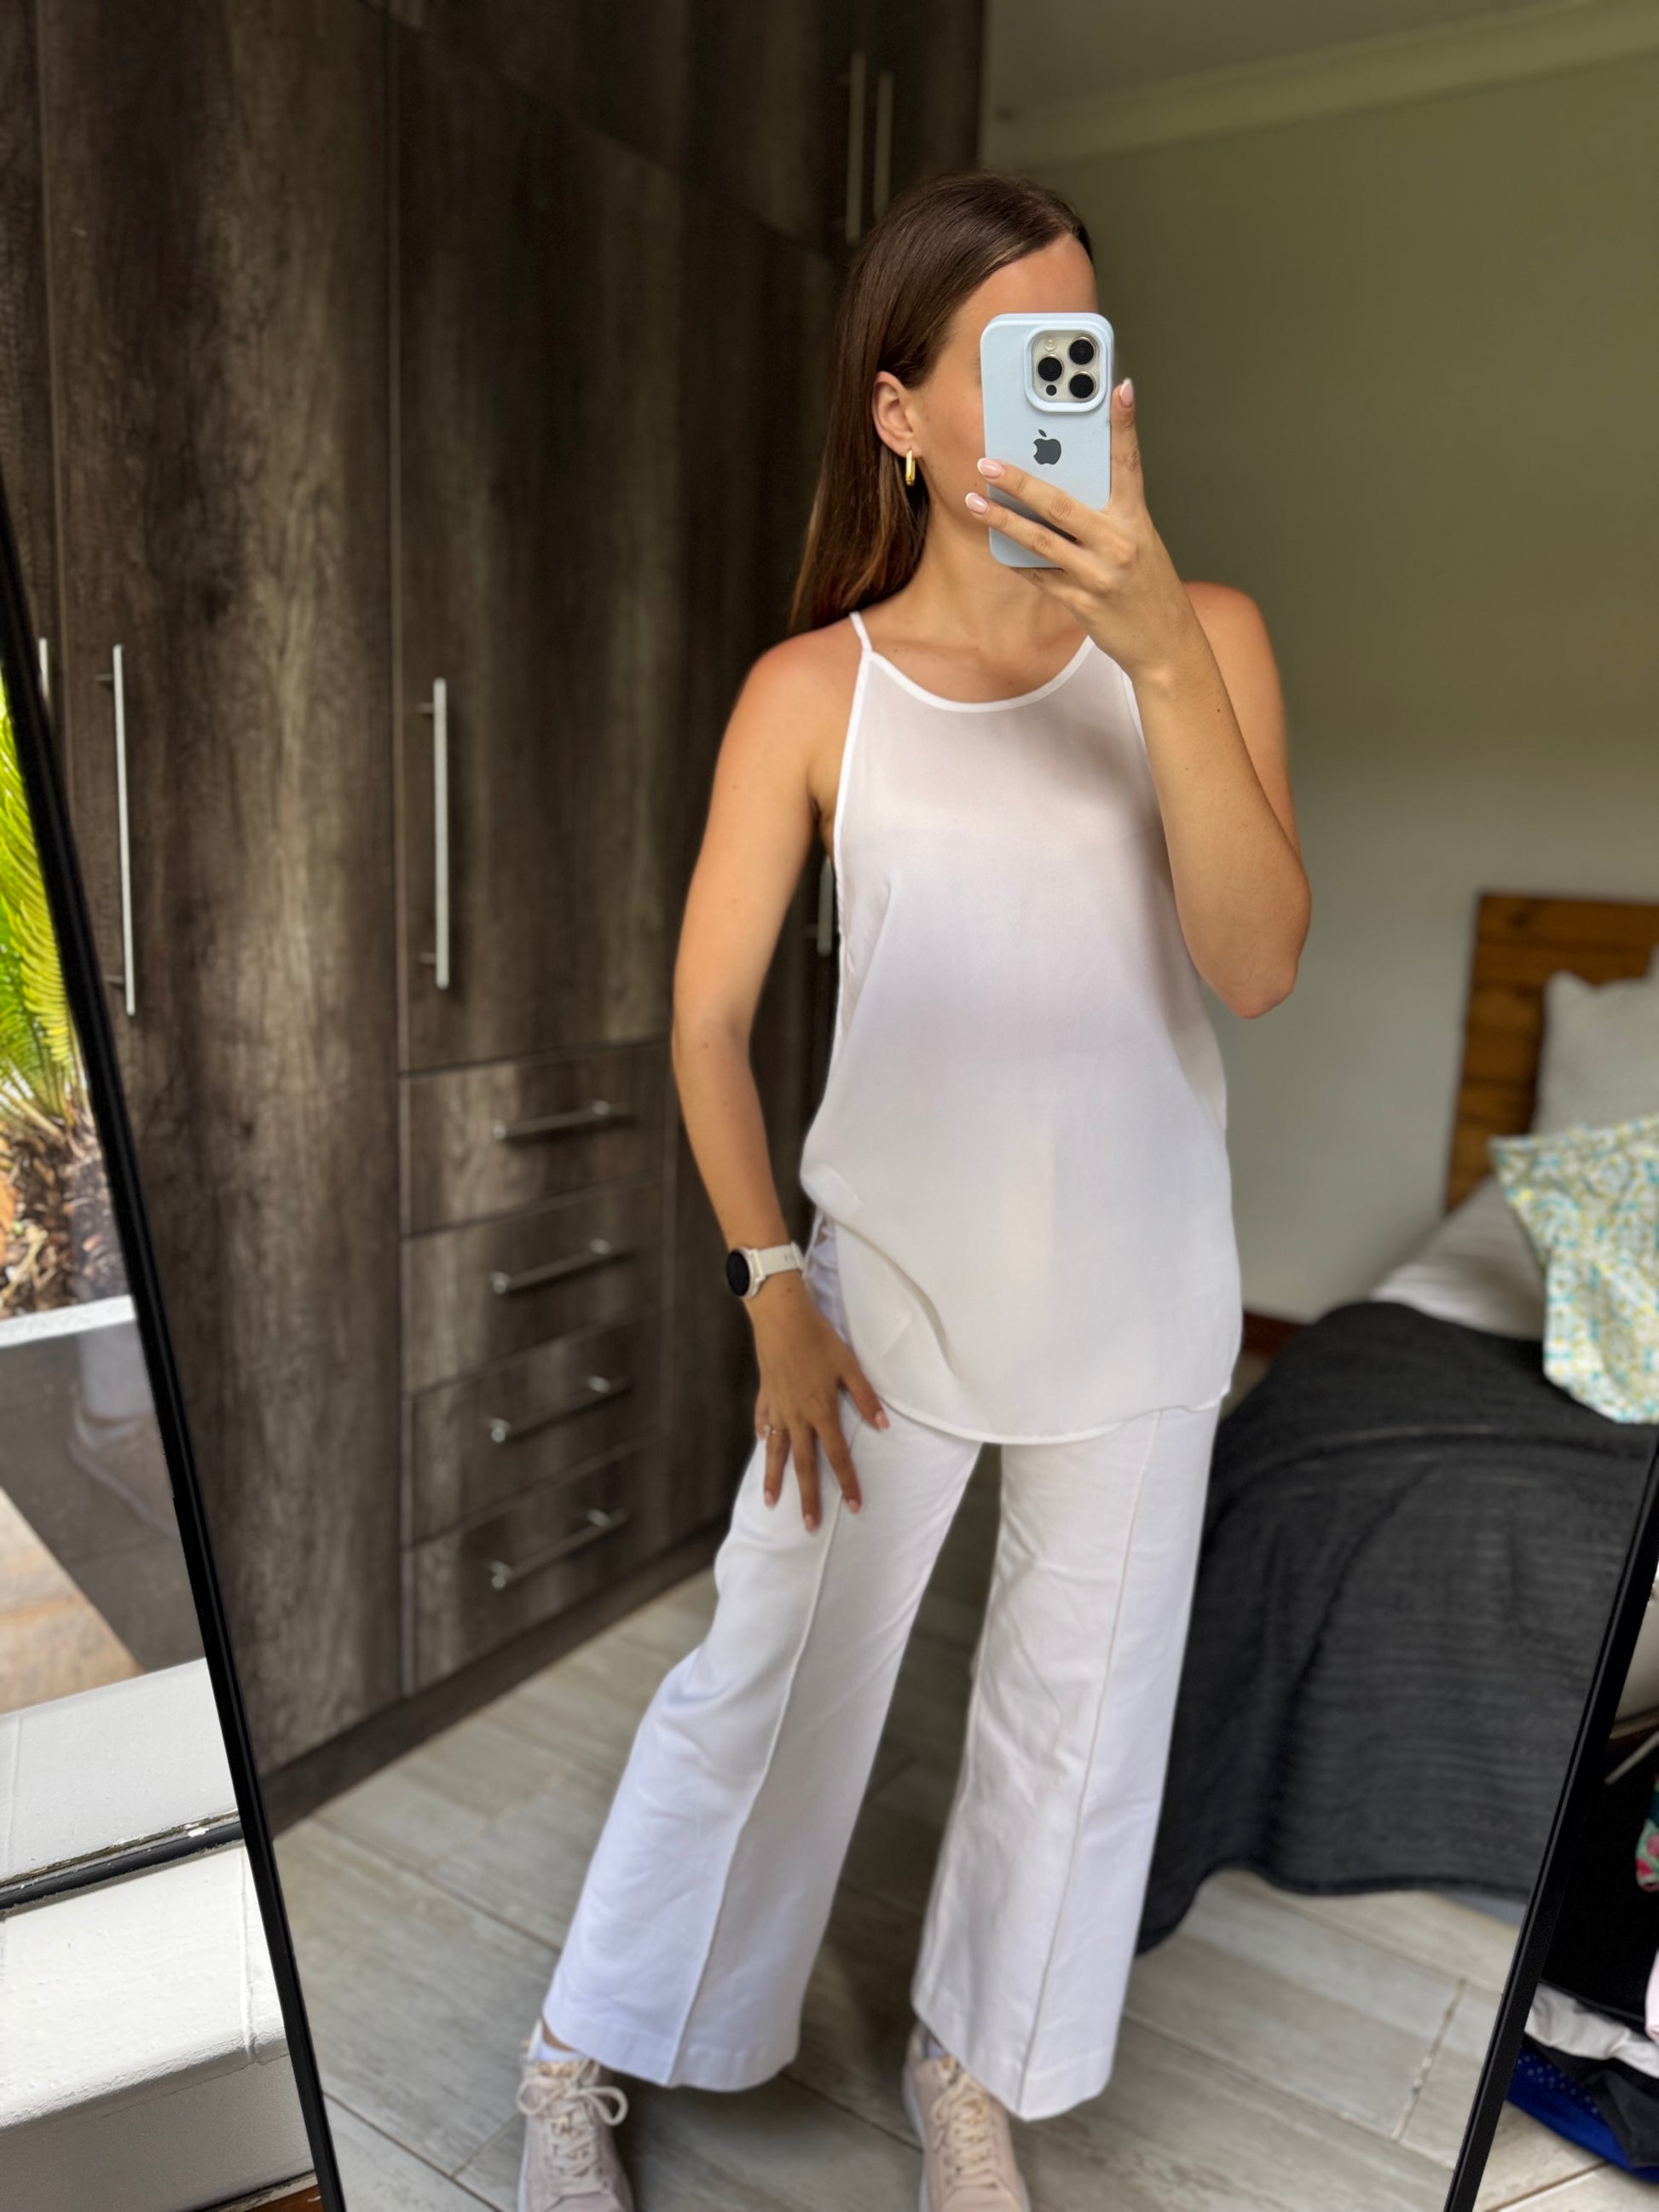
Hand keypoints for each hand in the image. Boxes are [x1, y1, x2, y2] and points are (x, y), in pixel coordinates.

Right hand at [748, 1274, 887, 1532]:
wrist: (781, 1318)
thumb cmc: (819, 1339)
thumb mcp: (849, 1365)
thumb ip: (865, 1397)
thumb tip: (884, 1425)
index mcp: (821, 1412)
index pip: (837, 1457)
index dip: (848, 1483)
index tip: (854, 1507)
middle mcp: (797, 1417)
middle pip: (803, 1465)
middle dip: (808, 1497)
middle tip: (809, 1525)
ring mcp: (777, 1409)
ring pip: (775, 1451)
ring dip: (774, 1478)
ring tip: (771, 1502)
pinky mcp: (765, 1395)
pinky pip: (763, 1421)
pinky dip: (763, 1435)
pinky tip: (762, 1444)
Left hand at [964, 379, 1201, 685]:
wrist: (1167, 645)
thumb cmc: (1149, 589)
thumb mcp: (1140, 543)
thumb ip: (1107, 516)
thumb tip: (1063, 491)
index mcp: (1136, 521)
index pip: (1129, 463)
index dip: (1125, 424)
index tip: (1119, 388)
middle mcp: (1118, 544)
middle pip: (1060, 504)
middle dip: (1020, 481)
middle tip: (988, 463)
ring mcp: (1098, 575)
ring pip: (1040, 541)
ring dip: (1003, 520)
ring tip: (975, 502)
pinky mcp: (1082, 603)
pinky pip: (1040, 576)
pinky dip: (1017, 560)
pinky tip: (998, 546)